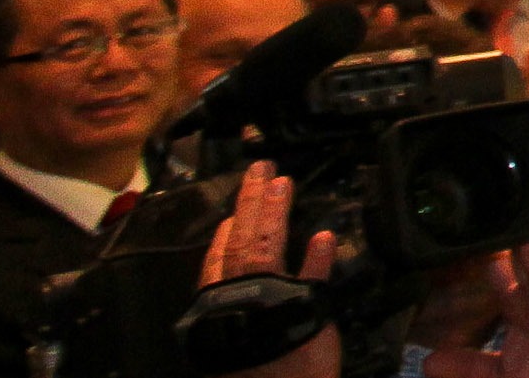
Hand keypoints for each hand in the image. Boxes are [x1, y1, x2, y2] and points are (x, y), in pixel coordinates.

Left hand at [202, 161, 338, 377]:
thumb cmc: (298, 365)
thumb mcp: (315, 319)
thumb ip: (316, 277)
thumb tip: (321, 239)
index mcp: (262, 285)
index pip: (266, 234)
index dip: (274, 204)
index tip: (279, 178)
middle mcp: (232, 290)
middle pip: (239, 237)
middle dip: (250, 201)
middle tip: (257, 170)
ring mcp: (215, 305)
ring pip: (219, 256)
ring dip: (231, 225)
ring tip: (240, 204)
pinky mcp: (207, 323)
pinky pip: (208, 277)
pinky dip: (216, 256)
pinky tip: (221, 249)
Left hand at [416, 243, 528, 377]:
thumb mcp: (502, 376)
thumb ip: (468, 367)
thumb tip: (428, 363)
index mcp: (524, 312)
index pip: (502, 278)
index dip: (487, 260)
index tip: (468, 239)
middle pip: (526, 268)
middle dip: (513, 245)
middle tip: (498, 218)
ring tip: (524, 237)